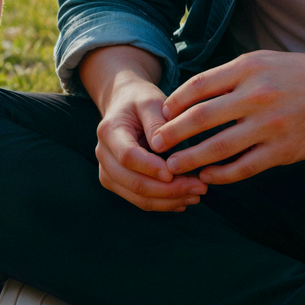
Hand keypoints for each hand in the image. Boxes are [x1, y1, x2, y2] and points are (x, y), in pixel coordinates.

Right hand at [93, 74, 206, 211]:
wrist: (124, 105)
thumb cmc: (141, 101)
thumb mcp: (151, 100)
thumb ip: (157, 122)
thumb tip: (163, 147)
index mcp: (109, 131)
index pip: (128, 156)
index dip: (151, 168)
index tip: (177, 172)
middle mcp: (103, 154)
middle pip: (133, 182)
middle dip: (168, 190)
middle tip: (201, 187)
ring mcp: (108, 172)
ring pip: (138, 197)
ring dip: (169, 201)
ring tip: (197, 194)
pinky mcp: (118, 183)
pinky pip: (140, 200)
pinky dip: (164, 204)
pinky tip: (185, 199)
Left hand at [151, 51, 304, 184]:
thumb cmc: (298, 75)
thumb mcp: (263, 61)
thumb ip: (228, 75)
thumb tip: (188, 95)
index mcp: (248, 69)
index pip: (198, 87)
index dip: (174, 103)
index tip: (161, 115)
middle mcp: (257, 96)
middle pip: (200, 118)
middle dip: (172, 133)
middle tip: (154, 144)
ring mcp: (270, 126)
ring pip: (218, 147)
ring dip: (189, 159)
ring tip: (171, 166)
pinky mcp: (283, 151)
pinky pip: (243, 167)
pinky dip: (221, 174)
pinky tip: (207, 176)